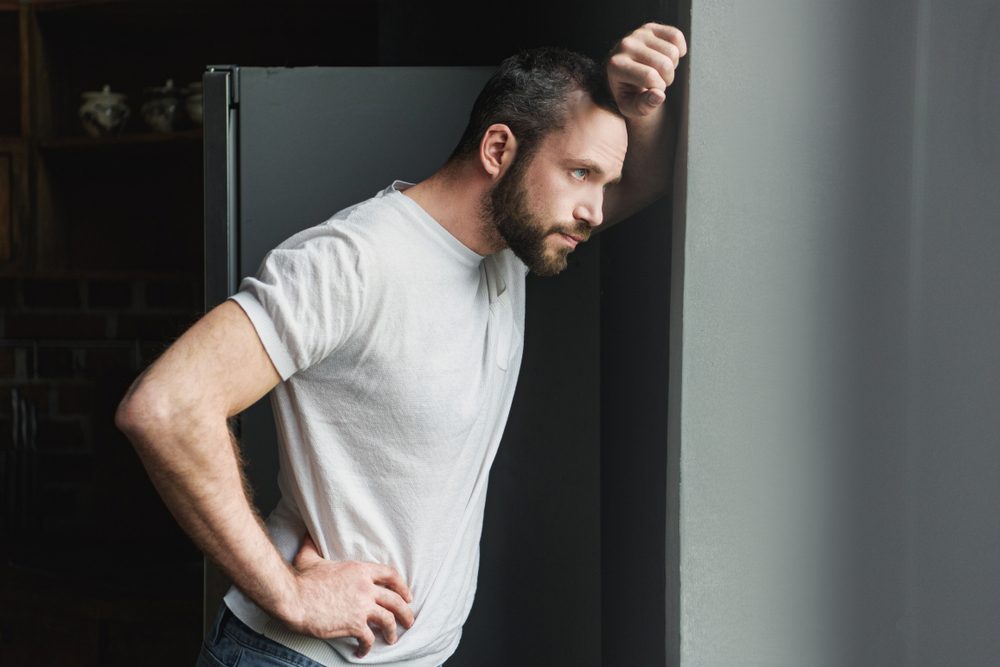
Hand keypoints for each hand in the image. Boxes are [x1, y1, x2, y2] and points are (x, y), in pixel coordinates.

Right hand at [282, 535, 414, 657]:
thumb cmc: (301, 579)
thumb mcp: (310, 558)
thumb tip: (308, 535)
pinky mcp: (354, 624)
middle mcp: (366, 588)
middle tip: (408, 621)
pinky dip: (368, 647)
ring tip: (391, 639)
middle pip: (396, 600)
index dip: (402, 586)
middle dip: (406, 612)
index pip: (390, 575)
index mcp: (360, 570)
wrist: (294, 599)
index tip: (407, 596)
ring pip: (388, 620)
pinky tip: (362, 651)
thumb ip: (313, 546)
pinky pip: (369, 638)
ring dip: (392, 632)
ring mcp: (362, 607)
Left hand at [607, 23, 687, 117]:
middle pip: (664, 64)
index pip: (650, 77)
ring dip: (672, 66)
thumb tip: (658, 95)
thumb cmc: (627, 94)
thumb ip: (644, 105)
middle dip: (667, 78)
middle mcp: (625, 45)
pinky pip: (676, 36)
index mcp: (616, 66)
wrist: (622, 76)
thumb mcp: (632, 108)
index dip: (659, 88)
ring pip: (672, 51)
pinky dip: (679, 50)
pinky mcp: (649, 27)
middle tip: (658, 82)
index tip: (652, 92)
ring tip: (660, 71)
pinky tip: (669, 58)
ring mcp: (637, 34)